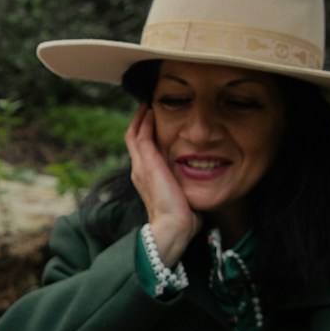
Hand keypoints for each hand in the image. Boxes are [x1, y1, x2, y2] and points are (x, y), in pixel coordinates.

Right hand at [126, 105, 198, 265]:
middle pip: (133, 139)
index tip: (154, 121)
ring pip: (134, 134)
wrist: (173, 227)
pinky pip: (141, 135)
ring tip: (148, 103)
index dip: (146, 135)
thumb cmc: (181, 218)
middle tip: (148, 106)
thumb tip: (195, 190)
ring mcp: (141, 167)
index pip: (142, 151)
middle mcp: (139, 171)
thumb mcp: (181, 198)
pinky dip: (145, 122)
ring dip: (141, 118)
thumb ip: (184, 189)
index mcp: (146, 179)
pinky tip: (152, 110)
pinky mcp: (147, 163)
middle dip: (140, 121)